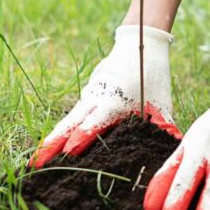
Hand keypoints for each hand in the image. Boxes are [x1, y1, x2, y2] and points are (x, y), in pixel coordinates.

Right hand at [30, 25, 180, 167]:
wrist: (140, 44)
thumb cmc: (152, 75)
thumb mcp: (161, 104)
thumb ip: (164, 128)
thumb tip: (173, 148)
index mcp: (113, 101)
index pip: (93, 123)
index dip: (81, 139)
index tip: (69, 154)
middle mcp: (94, 99)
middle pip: (67, 124)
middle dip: (51, 146)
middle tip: (35, 166)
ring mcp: (88, 95)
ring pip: (67, 120)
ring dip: (53, 140)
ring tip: (38, 162)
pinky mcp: (88, 95)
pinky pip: (73, 115)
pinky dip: (62, 131)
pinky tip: (58, 148)